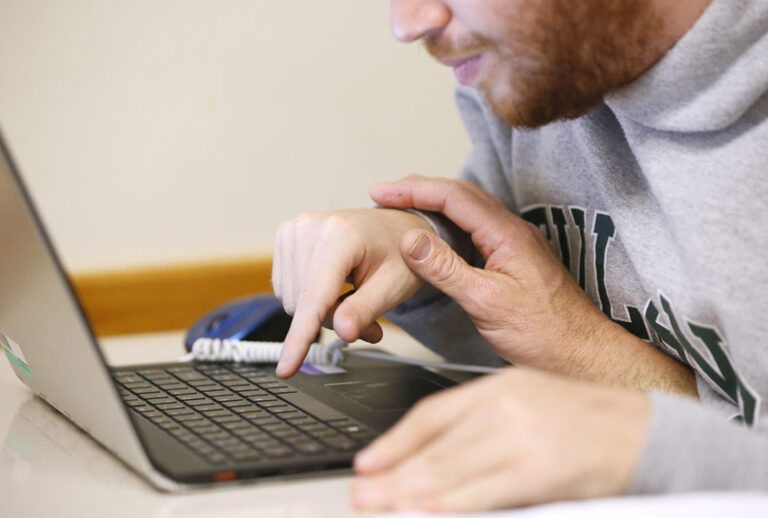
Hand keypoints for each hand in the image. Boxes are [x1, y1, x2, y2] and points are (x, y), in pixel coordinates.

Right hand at [272, 208, 432, 376]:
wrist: (397, 228)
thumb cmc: (401, 254)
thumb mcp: (394, 287)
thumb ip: (366, 310)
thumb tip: (343, 332)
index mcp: (342, 235)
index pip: (315, 297)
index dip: (301, 337)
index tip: (287, 367)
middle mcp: (311, 226)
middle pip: (303, 303)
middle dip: (331, 319)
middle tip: (365, 319)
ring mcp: (295, 229)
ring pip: (292, 299)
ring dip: (319, 310)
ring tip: (352, 299)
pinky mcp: (286, 237)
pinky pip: (287, 288)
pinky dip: (308, 298)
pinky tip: (332, 288)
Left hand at [352, 367, 649, 511]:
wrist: (642, 430)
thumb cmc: (585, 420)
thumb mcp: (528, 402)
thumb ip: (483, 425)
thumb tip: (436, 457)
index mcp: (499, 387)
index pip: (433, 414)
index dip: (396, 440)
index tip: (369, 461)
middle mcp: (504, 406)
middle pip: (435, 446)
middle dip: (393, 473)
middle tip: (362, 492)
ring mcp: (521, 437)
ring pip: (451, 470)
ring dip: (409, 493)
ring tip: (380, 505)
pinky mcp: (539, 469)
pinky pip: (482, 493)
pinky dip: (449, 504)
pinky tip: (425, 511)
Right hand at [371, 175, 608, 372]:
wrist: (582, 354)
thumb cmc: (545, 333)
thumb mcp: (486, 302)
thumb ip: (446, 269)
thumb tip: (410, 239)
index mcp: (508, 234)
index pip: (454, 197)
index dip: (414, 190)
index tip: (382, 192)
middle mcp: (514, 232)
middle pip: (461, 195)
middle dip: (420, 189)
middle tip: (386, 193)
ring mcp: (516, 244)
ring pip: (469, 210)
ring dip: (434, 202)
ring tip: (403, 205)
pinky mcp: (515, 259)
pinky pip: (476, 228)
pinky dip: (449, 222)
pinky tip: (437, 233)